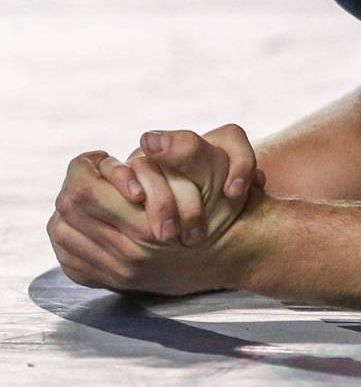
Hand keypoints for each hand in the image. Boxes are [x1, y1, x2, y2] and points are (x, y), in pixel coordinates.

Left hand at [48, 128, 261, 293]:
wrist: (235, 251)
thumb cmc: (226, 205)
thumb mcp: (214, 168)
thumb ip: (182, 149)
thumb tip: (148, 140)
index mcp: (145, 227)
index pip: (81, 191)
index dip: (84, 166)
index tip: (101, 156)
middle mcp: (127, 255)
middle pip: (66, 211)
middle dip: (76, 183)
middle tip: (93, 172)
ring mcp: (119, 273)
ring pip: (63, 235)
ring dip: (70, 209)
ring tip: (93, 193)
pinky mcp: (116, 282)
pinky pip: (71, 260)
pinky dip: (72, 236)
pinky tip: (89, 221)